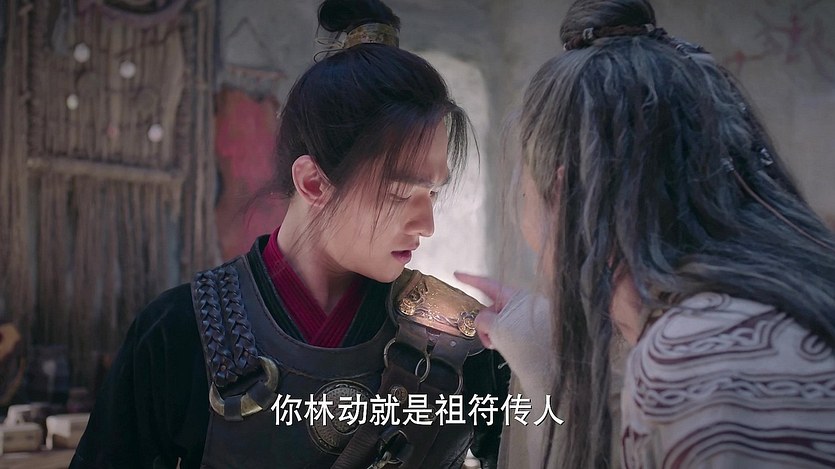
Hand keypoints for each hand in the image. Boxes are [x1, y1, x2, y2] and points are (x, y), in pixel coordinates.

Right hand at [456, 271, 556, 398]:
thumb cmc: (524, 336)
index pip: (486, 284)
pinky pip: (507, 328)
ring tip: (497, 345)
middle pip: (491, 308)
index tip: (457, 274)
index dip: (470, 280)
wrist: (548, 356)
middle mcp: (518, 302)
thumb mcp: (496, 326)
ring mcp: (523, 316)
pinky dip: (501, 336)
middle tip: (486, 339)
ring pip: (498, 321)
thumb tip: (481, 322)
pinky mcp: (527, 328)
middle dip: (484, 323)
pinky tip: (503, 346)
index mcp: (512, 296)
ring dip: (492, 333)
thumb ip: (482, 319)